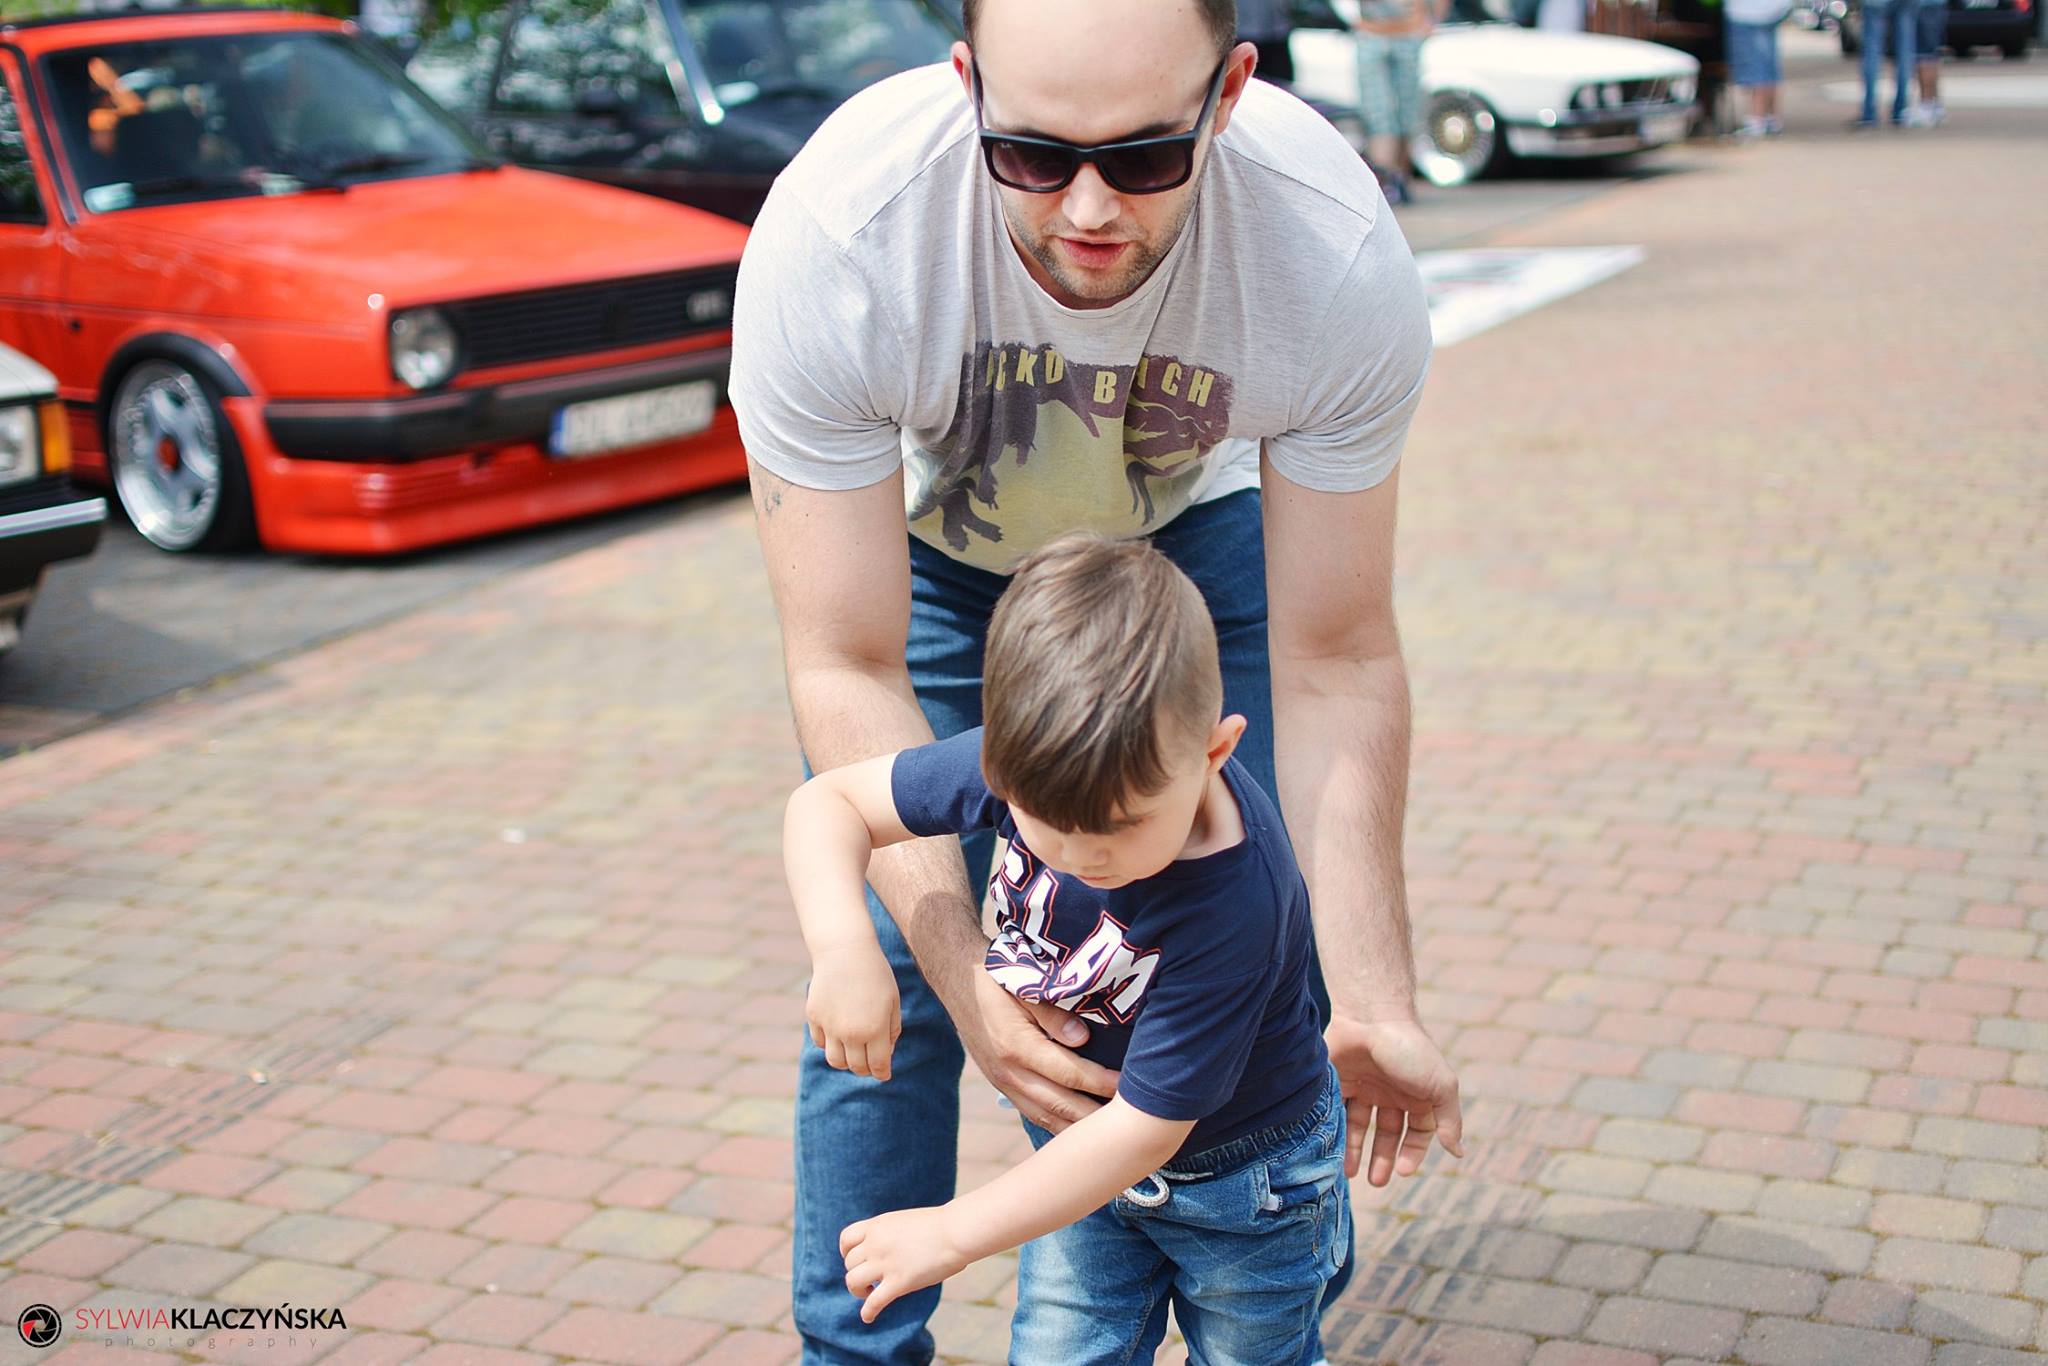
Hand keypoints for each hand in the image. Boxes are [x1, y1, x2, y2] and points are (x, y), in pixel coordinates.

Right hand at [807, 949, 900, 1079]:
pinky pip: (821, 1043)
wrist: (845, 951)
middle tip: (871, 1064)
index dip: (883, 1073)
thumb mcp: (893, 1001)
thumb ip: (892, 1030)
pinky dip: (830, 1044)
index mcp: (874, 1029)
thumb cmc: (875, 975)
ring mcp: (830, 1026)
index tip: (884, 1074)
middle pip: (857, 1067)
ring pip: (836, 1061)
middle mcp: (850, 1032)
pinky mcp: (814, 1017)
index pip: (878, 1065)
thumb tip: (885, 1054)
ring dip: (847, 1061)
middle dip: (866, 1069)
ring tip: (854, 1051)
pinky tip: (839, 1033)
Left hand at [840, 1205, 969, 1322]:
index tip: (857, 1260)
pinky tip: (868, 1318)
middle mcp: (876, 1243)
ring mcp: (886, 1263)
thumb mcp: (907, 1222)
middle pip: (849, 1263)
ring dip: (858, 1291)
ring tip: (869, 1293)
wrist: (956, 1231)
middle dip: (856, 1273)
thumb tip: (893, 1247)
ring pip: (853, 1281)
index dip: (846, 1252)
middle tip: (870, 1280)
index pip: (846, 1239)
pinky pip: (873, 1302)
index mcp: (879, 1225)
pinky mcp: (899, 1282)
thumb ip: (893, 1234)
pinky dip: (868, 1312)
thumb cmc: (941, 1226)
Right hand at [953, 966, 1118, 1131]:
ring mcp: (1003, 1083)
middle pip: (1060, 1106)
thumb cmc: (998, 978)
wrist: (959, 981)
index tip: (1128, 1087)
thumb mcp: (1025, 985)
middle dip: (1096, 1116)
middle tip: (1129, 1121)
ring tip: (1109, 1133)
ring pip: (1046, 1118)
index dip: (1101, 1083)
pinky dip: (1057, 1126)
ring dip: (1077, 1129)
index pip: (1069, 1073)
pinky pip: (1032, 1114)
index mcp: (1017, 1046)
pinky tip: (1078, 1130)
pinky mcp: (1001, 1086)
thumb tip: (1082, 1039)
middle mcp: (1009, 1072)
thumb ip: (1053, 1013)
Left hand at [1327, 1013, 1463, 1183]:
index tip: (1402, 1171)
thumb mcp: (1440, 1085)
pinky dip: (1335, 1131)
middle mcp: (1391, 1093)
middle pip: (1387, 1133)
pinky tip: (1332, 1149)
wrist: (1370, 1016)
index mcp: (1418, 1095)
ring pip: (1359, 1126)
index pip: (1418, 1133)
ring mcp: (1365, 1087)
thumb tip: (1458, 1153)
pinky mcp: (1339, 1081)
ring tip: (1349, 1174)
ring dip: (1355, 1150)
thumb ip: (1450, 1120)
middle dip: (1382, 1159)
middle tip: (1375, 1182)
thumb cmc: (1410, 1049)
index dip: (1412, 1153)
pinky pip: (1337, 1111)